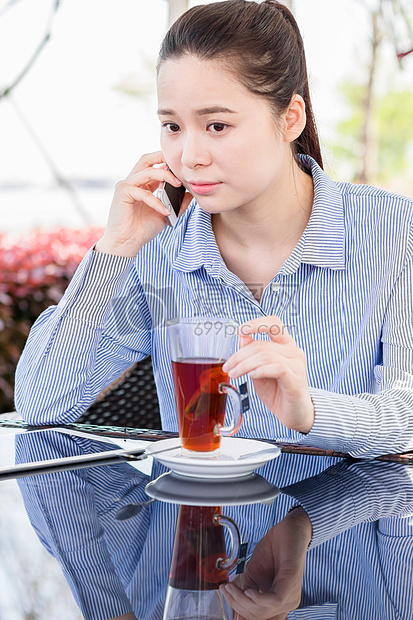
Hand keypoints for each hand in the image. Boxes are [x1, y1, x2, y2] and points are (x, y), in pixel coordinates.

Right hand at [95, 151, 192, 256]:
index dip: (167, 162)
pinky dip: (157, 201)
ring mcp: (126, 186)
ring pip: (147, 172)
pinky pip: (143, 193)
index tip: (183, 169)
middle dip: (162, 157)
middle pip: (146, 159)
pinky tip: (166, 211)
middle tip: (178, 166)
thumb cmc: (143, 229)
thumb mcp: (165, 214)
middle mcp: (133, 182)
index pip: (154, 165)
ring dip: (165, 176)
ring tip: (178, 185)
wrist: (127, 243)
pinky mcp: (122, 194)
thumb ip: (177, 204)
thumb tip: (191, 194)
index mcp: (142, 184)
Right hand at [220, 507, 311, 619]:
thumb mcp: (254, 574)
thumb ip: (247, 592)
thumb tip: (236, 612)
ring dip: (243, 600)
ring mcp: (291, 594)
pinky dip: (258, 598)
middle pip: (258, 616)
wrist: (287, 530)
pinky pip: (275, 600)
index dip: (242, 615)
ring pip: (263, 610)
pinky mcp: (291, 582)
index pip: (260, 618)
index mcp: (278, 602)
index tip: (227, 601)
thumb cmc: (272, 550)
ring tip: (231, 588)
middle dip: (237, 605)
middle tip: (226, 590)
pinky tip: (248, 590)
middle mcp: (286, 603)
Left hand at [222, 315, 313, 433]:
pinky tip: (251, 376)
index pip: (274, 324)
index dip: (257, 323)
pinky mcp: (296, 379)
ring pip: (265, 356)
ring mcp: (297, 364)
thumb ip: (253, 354)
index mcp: (285, 345)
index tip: (240, 330)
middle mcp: (293, 352)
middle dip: (240, 356)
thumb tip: (243, 337)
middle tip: (228, 367)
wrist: (293, 414)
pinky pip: (276, 368)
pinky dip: (260, 370)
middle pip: (261, 345)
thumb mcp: (259, 370)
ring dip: (245, 365)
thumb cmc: (278, 392)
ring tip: (234, 374)